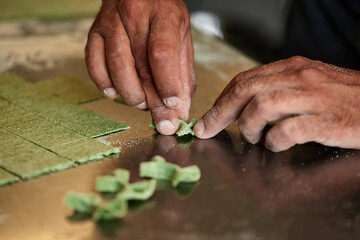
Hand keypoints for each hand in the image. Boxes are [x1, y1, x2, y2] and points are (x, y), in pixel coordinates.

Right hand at [85, 0, 194, 134]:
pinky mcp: (94, 32)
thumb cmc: (162, 15)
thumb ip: (182, 73)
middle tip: (162, 119)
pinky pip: (93, 63)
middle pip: (140, 65)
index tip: (173, 105)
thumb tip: (180, 109)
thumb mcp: (182, 37)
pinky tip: (115, 92)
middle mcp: (134, 15)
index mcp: (163, 14)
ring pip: (116, 66)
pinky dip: (104, 84)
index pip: (162, 53)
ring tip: (141, 103)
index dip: (167, 83)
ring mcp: (110, 23)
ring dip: (130, 93)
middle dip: (152, 100)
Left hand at [194, 56, 359, 151]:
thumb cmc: (342, 96)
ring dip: (248, 126)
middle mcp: (299, 78)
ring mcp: (313, 98)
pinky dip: (274, 140)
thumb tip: (243, 105)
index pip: (244, 80)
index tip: (208, 118)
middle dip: (221, 112)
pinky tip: (275, 144)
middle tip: (209, 129)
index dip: (221, 100)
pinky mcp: (326, 121)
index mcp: (291, 68)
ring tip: (252, 138)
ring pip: (262, 106)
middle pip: (246, 90)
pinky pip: (288, 130)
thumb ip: (277, 88)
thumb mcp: (307, 82)